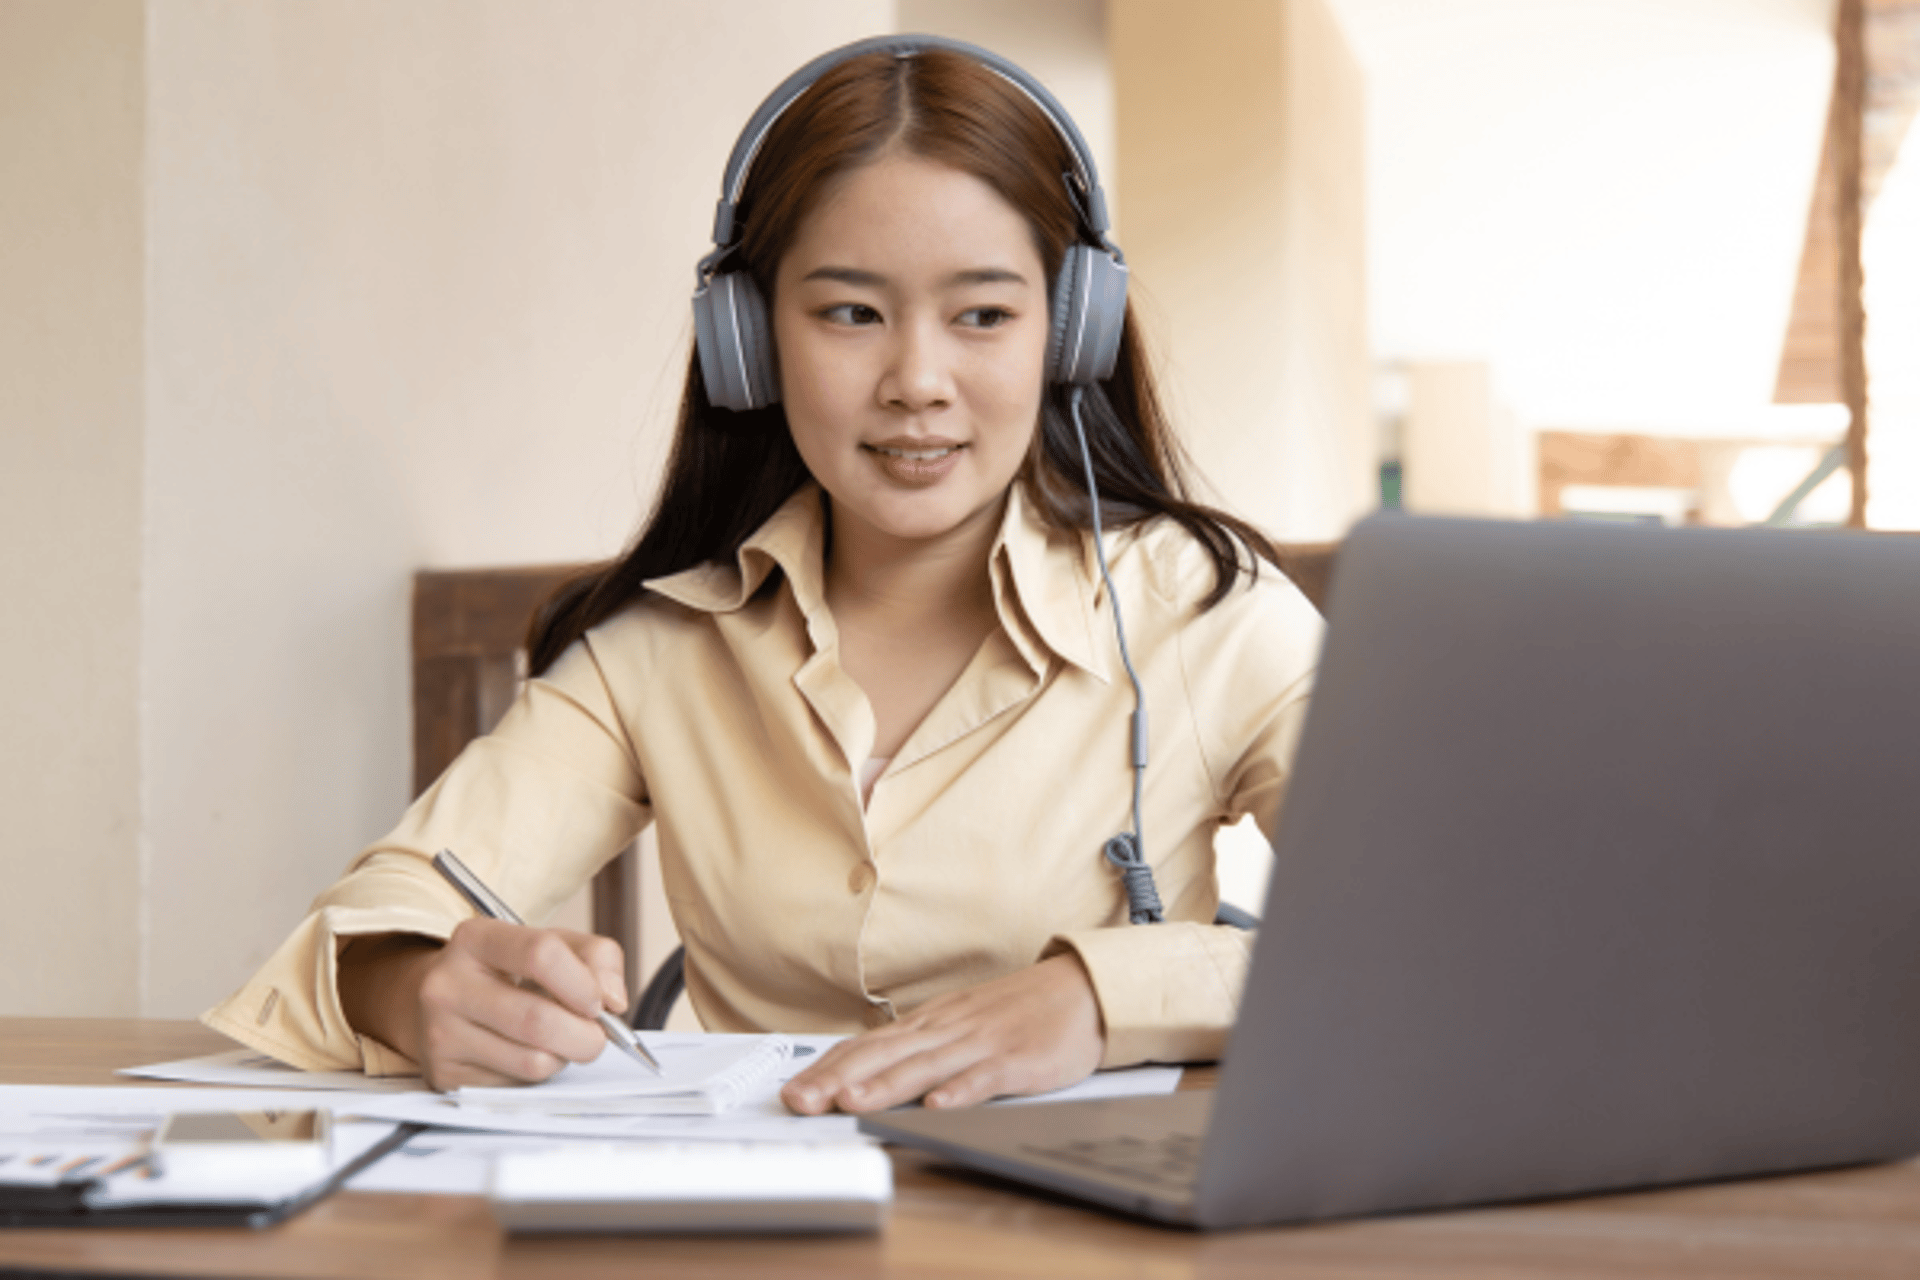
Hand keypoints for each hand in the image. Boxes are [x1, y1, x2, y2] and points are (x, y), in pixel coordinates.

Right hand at [338, 920, 627, 1090]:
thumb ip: (596, 957)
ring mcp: (440, 1033)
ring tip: (557, 1041)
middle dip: (585, 1036)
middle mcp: (448, 984)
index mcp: (477, 938)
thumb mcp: (551, 944)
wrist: (439, 1004)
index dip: (583, 984)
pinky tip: (525, 1054)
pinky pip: (515, 1086)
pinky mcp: (444, 1075)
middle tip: (595, 1036)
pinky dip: (536, 1077)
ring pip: (532, 1062)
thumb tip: (613, 1000)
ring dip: (563, 1058)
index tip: (598, 1002)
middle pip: (538, 1020)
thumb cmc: (507, 972)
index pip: (541, 954)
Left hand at [781, 953, 1104, 1113]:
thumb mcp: (958, 1023)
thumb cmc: (1016, 1012)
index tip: (793, 1091)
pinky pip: (986, 1077)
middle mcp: (947, 1030)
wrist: (1080, 989)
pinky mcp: (1018, 1059)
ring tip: (852, 1103)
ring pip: (926, 1066)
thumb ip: (917, 1048)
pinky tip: (939, 1105)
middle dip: (838, 1079)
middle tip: (801, 1101)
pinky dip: (961, 1091)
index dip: (828, 1069)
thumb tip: (866, 1073)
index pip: (867, 1046)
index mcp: (930, 1024)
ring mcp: (982, 1043)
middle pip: (885, 1055)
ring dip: (887, 1085)